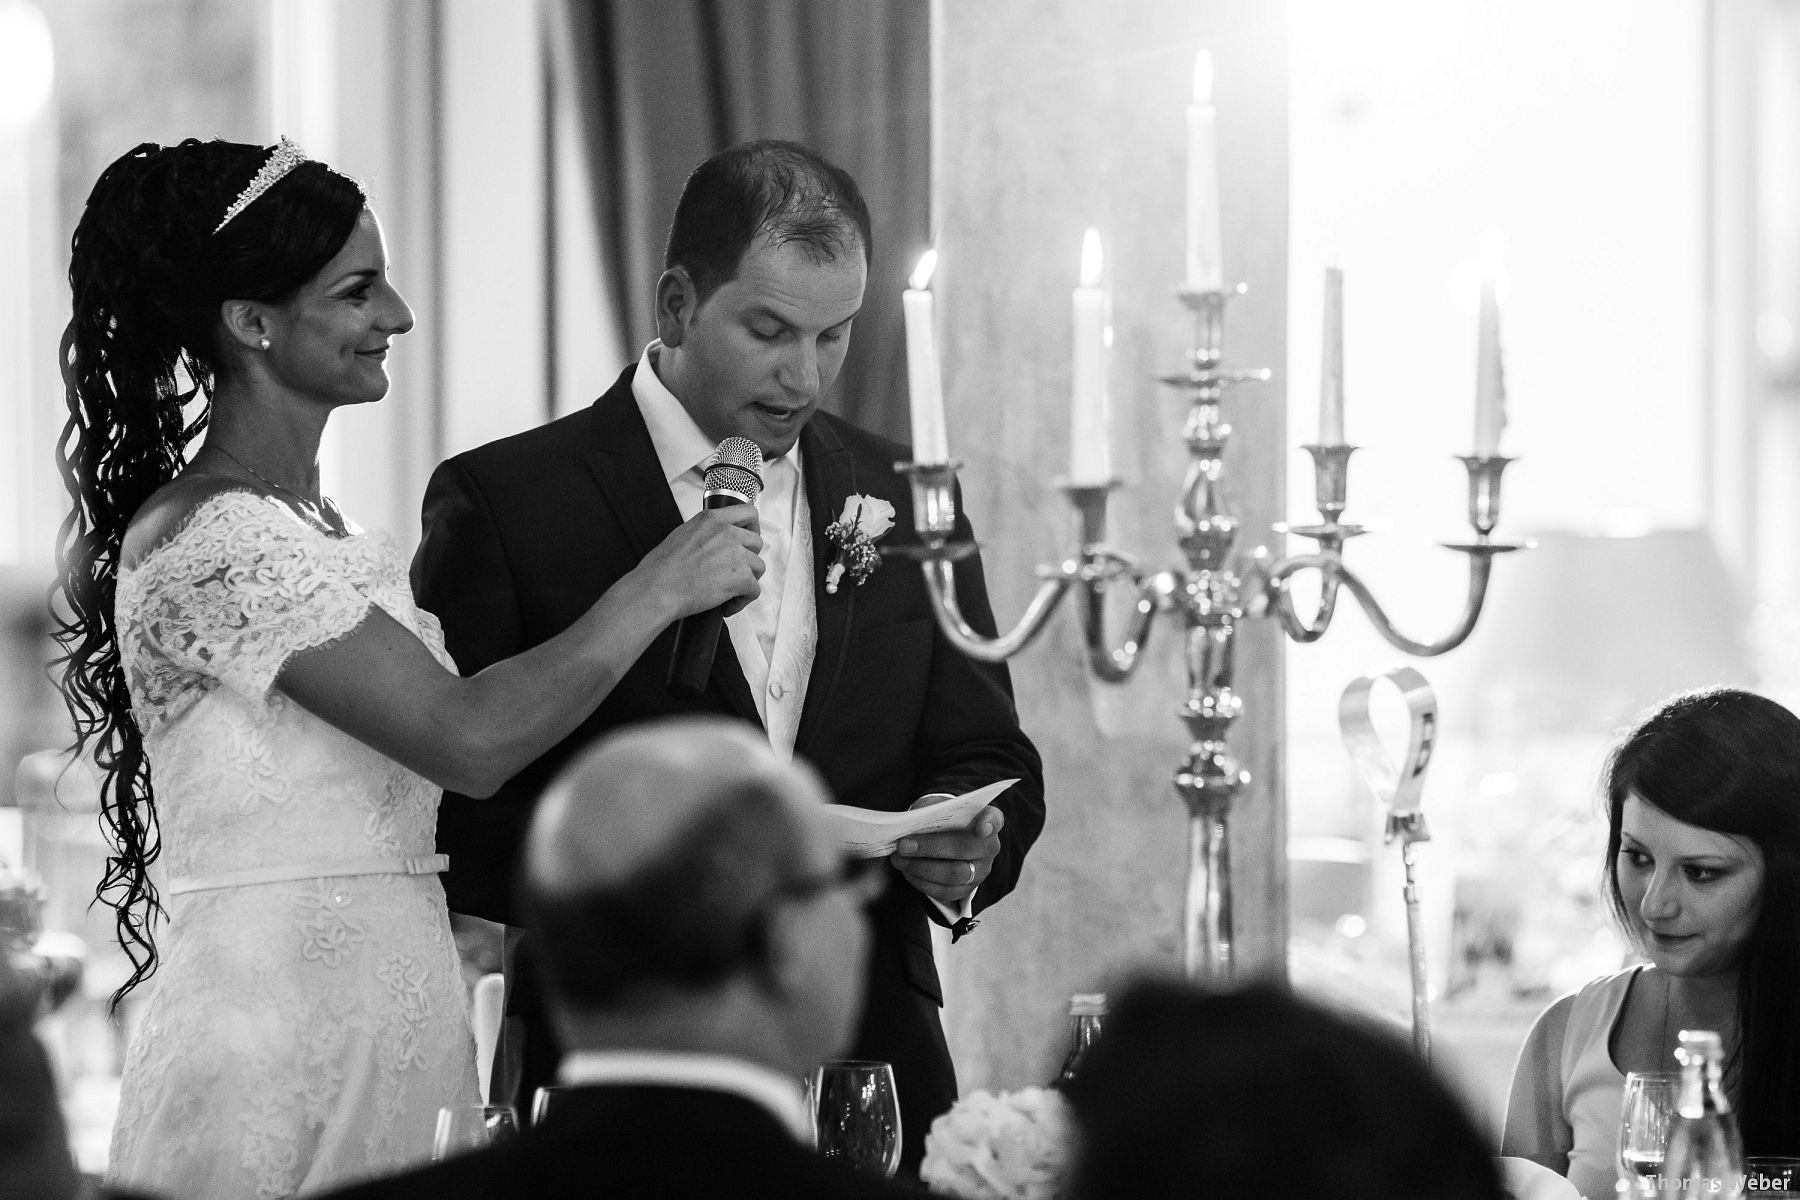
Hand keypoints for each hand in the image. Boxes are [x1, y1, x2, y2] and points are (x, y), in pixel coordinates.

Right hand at [638, 506, 763, 617]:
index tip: (748, 539)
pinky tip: (726, 606)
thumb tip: (714, 542)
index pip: (748, 512)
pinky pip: (754, 590)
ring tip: (728, 593)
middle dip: (748, 558)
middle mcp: (727, 533)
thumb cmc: (662, 567)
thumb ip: (705, 532)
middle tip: (734, 572)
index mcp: (712, 519)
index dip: (752, 527)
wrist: (658, 588)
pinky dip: (742, 601)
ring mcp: (736, 554)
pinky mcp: (740, 577)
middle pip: (757, 542)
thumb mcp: (683, 534)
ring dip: (747, 581)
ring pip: (758, 567)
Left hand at [890, 802, 1004, 905]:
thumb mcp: (938, 806)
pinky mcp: (967, 889)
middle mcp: (990, 846)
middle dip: (930, 847)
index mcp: (988, 819)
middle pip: (964, 849)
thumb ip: (930, 810)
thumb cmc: (943, 818)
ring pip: (953, 874)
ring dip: (920, 868)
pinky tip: (907, 872)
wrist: (948, 837)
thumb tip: (910, 821)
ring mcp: (981, 870)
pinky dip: (922, 882)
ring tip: (899, 859)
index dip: (989, 824)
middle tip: (903, 845)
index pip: (993, 819)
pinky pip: (945, 892)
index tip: (981, 827)